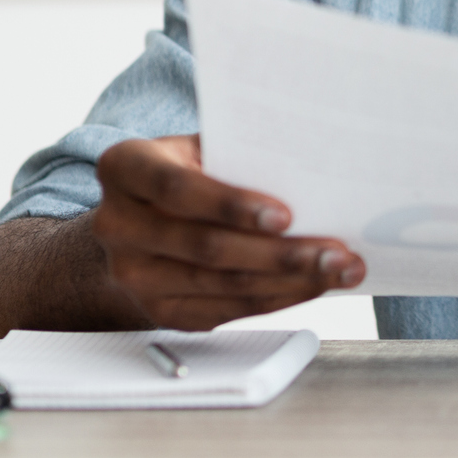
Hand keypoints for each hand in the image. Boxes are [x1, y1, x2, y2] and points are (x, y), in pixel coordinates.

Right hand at [89, 134, 364, 329]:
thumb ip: (238, 152)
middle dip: (282, 253)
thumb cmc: (184, 171)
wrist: (137, 221)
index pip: (178, 189)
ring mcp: (134, 275)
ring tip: (338, 269)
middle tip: (335, 252)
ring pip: (224, 284)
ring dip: (291, 280)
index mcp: (125, 168)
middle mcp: (118, 225)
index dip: (232, 204)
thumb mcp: (198, 146)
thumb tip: (311, 162)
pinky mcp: (160, 310)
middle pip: (208, 247)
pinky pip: (228, 309)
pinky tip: (312, 284)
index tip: (285, 214)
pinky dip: (278, 298)